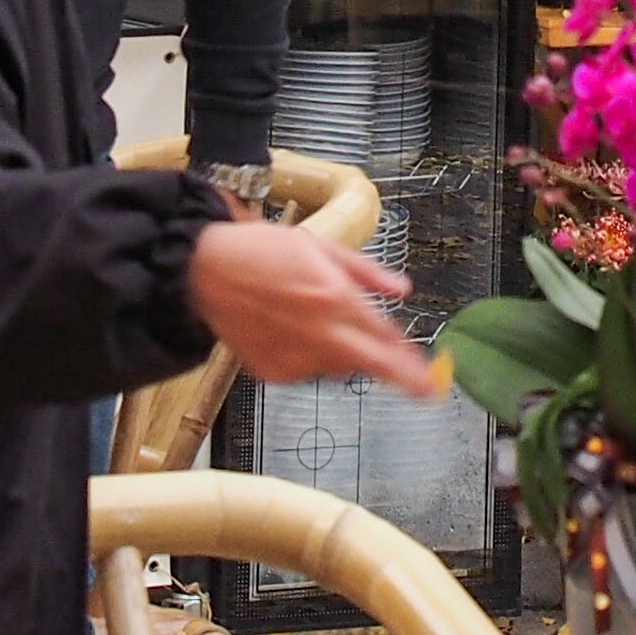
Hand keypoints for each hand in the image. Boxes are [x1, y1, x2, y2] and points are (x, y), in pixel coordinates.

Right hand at [187, 216, 435, 393]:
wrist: (204, 272)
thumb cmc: (260, 251)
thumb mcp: (322, 247)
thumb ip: (367, 273)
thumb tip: (402, 289)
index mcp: (334, 299)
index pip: (386, 339)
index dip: (412, 362)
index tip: (431, 377)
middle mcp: (318, 334)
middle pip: (372, 367)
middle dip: (403, 379)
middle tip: (423, 387)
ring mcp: (295, 358)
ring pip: (339, 367)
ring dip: (347, 354)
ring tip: (320, 322)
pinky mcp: (274, 372)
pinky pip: (308, 371)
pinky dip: (313, 357)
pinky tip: (295, 331)